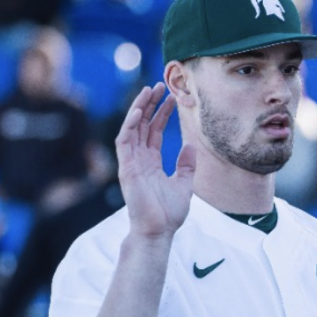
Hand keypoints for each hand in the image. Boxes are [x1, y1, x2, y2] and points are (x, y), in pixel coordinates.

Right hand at [115, 83, 196, 241]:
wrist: (159, 231)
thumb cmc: (169, 213)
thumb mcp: (184, 184)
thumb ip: (187, 165)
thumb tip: (192, 145)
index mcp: (151, 163)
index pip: (155, 132)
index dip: (162, 114)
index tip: (171, 98)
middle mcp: (140, 160)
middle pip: (143, 125)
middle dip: (150, 105)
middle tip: (159, 86)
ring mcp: (131, 163)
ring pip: (132, 128)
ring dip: (139, 108)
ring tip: (149, 91)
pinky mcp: (126, 168)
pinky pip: (124, 141)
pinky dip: (130, 125)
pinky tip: (140, 110)